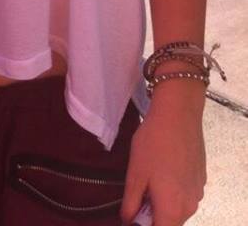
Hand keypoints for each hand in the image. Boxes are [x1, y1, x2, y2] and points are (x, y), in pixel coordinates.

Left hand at [121, 83, 205, 225]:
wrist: (178, 114)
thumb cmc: (153, 143)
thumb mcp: (135, 173)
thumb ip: (130, 202)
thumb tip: (127, 220)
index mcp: (173, 209)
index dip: (143, 224)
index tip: (133, 210)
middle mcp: (190, 206)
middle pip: (169, 222)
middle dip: (152, 214)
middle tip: (137, 194)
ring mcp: (198, 193)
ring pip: (177, 209)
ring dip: (162, 202)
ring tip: (148, 177)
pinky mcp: (201, 179)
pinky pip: (185, 194)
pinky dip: (172, 190)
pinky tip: (163, 169)